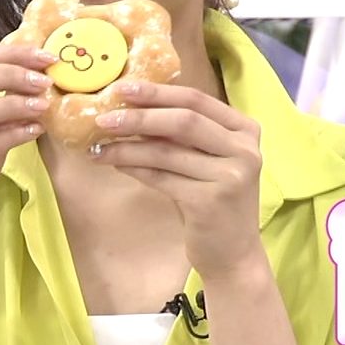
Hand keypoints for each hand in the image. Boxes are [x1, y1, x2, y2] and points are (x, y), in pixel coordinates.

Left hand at [88, 81, 264, 279]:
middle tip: (103, 118)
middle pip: (183, 121)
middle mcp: (244, 150)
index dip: (157, 92)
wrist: (233, 255)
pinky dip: (134, 169)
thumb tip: (131, 108)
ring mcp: (230, 176)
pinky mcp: (210, 201)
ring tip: (99, 146)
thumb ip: (182, 135)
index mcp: (245, 130)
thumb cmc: (214, 202)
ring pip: (167, 151)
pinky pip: (161, 177)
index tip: (122, 89)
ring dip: (127, 147)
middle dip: (138, 117)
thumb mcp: (206, 160)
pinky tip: (115, 164)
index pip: (196, 100)